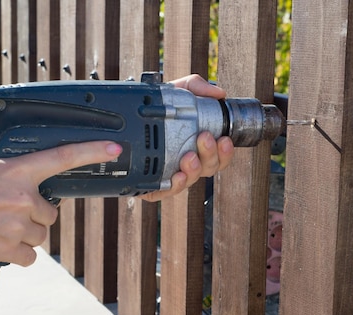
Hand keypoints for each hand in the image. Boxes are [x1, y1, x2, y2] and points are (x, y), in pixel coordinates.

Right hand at [0, 132, 122, 265]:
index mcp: (15, 171)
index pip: (62, 157)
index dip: (93, 151)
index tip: (115, 149)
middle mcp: (23, 197)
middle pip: (51, 212)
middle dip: (36, 215)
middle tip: (11, 213)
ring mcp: (18, 225)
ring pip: (41, 236)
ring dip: (27, 235)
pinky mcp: (9, 249)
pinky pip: (30, 257)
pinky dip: (20, 256)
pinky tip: (1, 247)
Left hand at [139, 74, 233, 201]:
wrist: (127, 115)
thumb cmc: (158, 106)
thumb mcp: (177, 91)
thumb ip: (197, 87)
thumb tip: (219, 94)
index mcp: (199, 145)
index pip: (219, 156)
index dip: (225, 152)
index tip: (224, 139)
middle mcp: (188, 161)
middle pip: (208, 168)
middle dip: (210, 156)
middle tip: (204, 138)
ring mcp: (172, 173)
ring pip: (191, 179)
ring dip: (194, 170)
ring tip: (190, 156)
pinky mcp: (154, 185)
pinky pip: (167, 190)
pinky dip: (175, 185)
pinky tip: (178, 176)